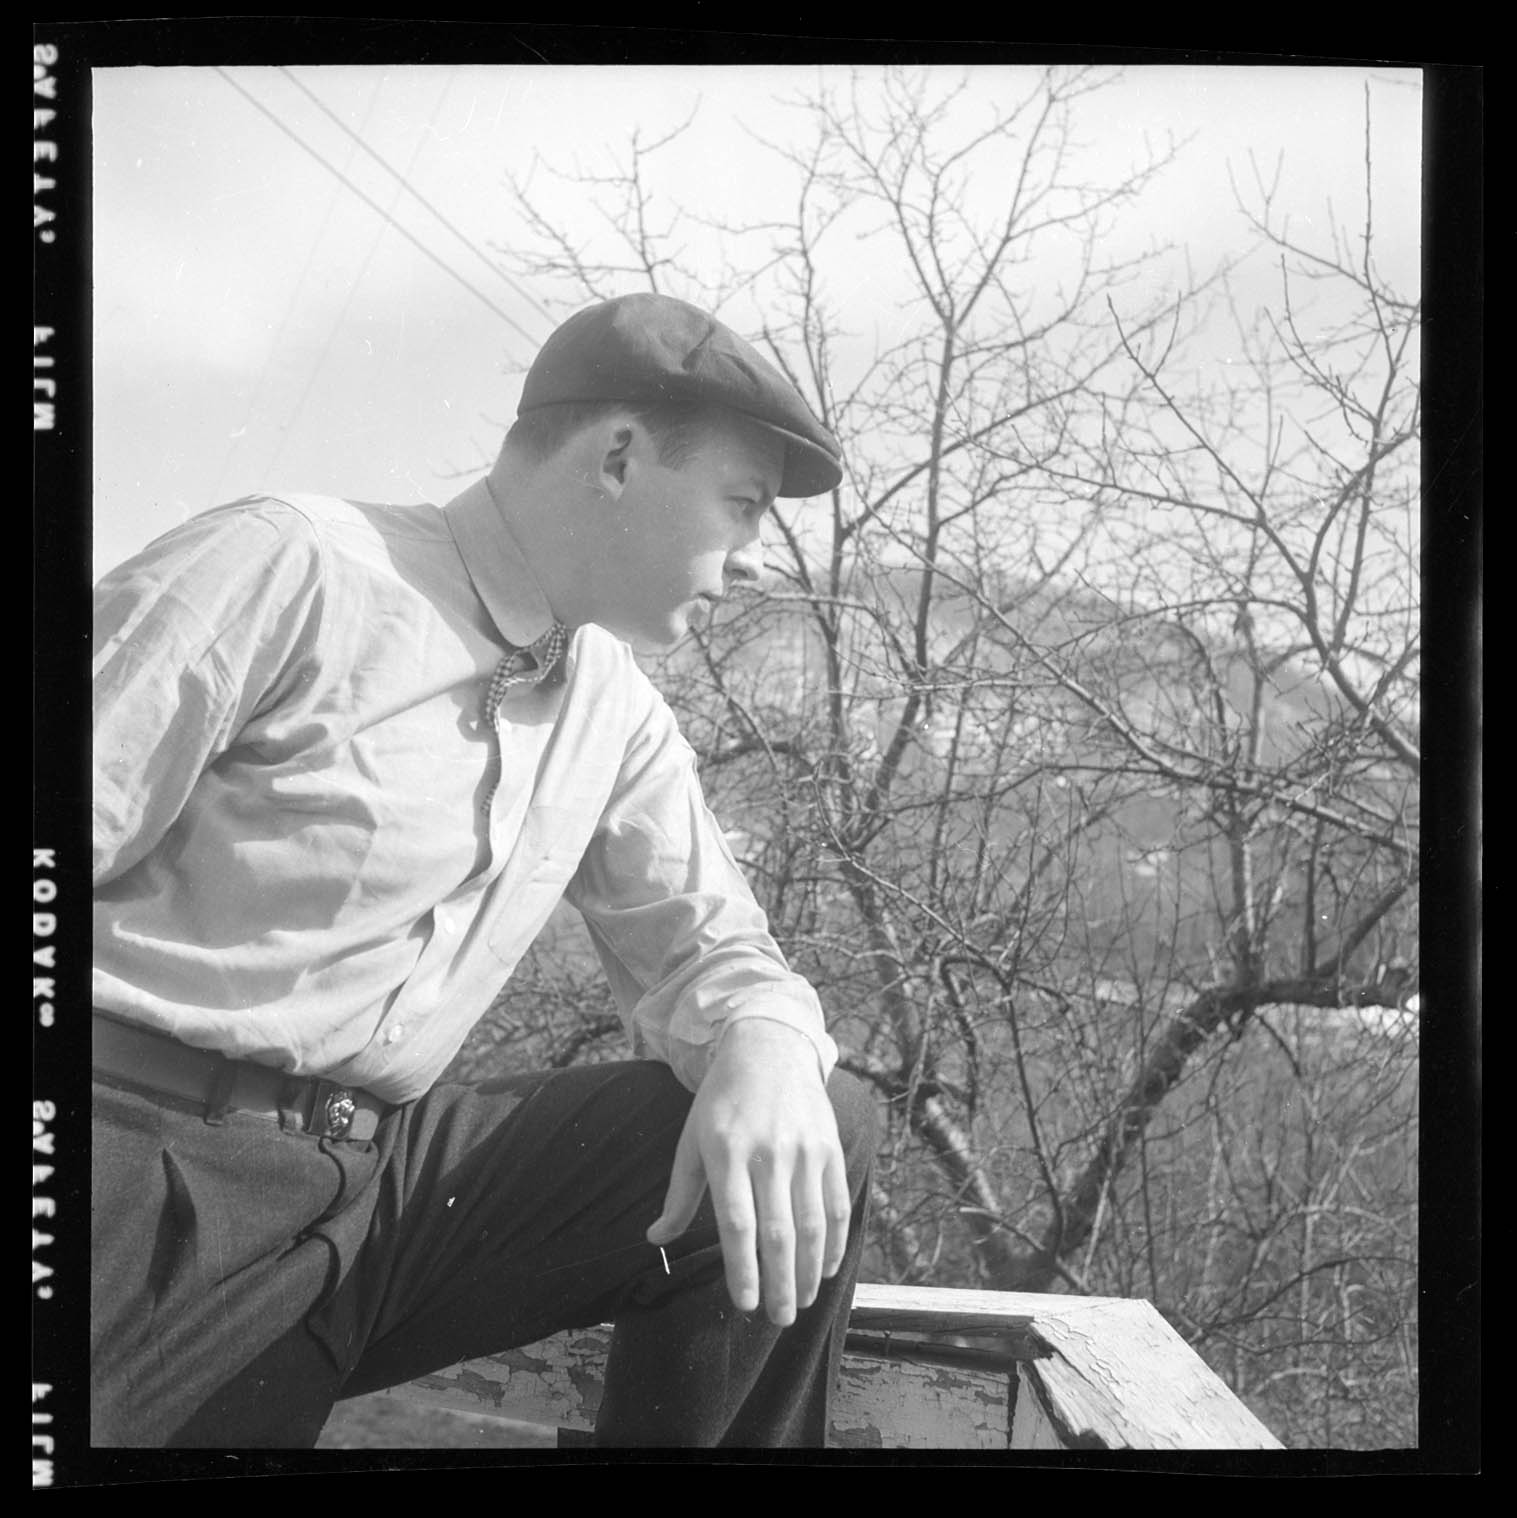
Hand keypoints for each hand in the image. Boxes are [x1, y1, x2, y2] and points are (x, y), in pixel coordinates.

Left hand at [646, 1019, 851, 1325]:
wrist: (769, 1048)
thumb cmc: (722, 1100)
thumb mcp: (692, 1139)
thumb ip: (680, 1193)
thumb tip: (655, 1238)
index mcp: (728, 1152)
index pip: (737, 1223)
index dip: (744, 1269)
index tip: (746, 1305)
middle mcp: (769, 1152)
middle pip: (779, 1231)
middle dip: (782, 1283)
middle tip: (780, 1320)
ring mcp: (805, 1149)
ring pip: (812, 1223)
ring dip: (811, 1270)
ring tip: (803, 1302)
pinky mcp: (829, 1146)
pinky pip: (836, 1203)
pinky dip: (835, 1240)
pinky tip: (827, 1267)